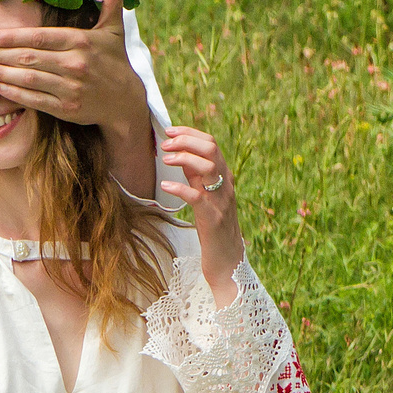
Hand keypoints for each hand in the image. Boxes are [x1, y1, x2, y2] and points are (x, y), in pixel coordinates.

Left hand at [0, 0, 154, 193]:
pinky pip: (36, 100)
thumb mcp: (114, 31)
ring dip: (3, 74)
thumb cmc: (115, 62)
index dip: (13, 37)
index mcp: (81, 42)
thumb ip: (111, 4)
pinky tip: (1, 88)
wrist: (126, 102)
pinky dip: (17, 94)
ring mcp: (70, 88)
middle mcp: (75, 64)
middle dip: (1, 54)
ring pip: (29, 79)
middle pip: (30, 57)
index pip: (40, 37)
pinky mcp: (67, 109)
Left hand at [158, 126, 242, 301]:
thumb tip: (180, 154)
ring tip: (165, 160)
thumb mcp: (205, 195)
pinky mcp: (213, 218)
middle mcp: (226, 184)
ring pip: (208, 166)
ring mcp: (221, 201)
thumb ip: (196, 176)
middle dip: (185, 140)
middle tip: (164, 145)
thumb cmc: (213, 228)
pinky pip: (197, 196)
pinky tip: (166, 185)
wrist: (227, 261)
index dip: (189, 133)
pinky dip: (179, 187)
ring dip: (183, 158)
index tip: (169, 132)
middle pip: (211, 149)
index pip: (211, 143)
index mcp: (224, 176)